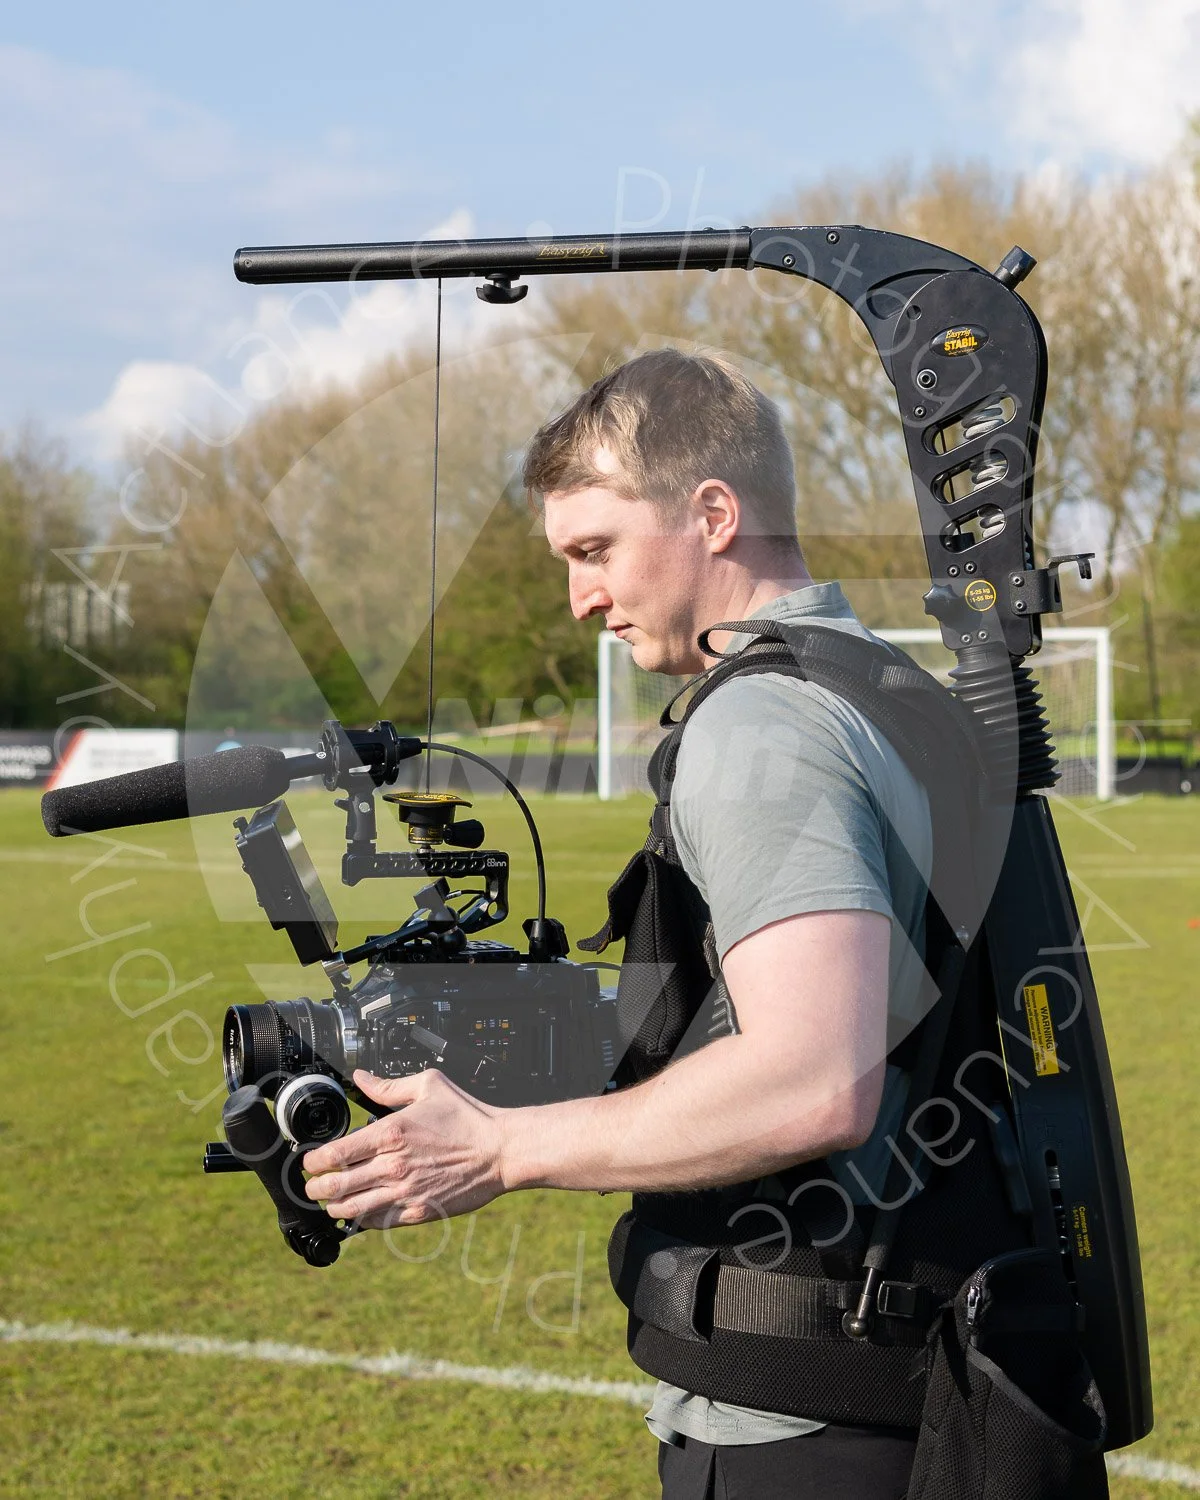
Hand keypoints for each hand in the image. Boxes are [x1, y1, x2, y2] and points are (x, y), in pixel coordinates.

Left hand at [302, 1068, 506, 1229]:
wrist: (499, 1151)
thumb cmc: (467, 1117)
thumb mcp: (429, 1086)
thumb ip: (388, 1086)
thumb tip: (360, 1078)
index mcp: (391, 1133)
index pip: (334, 1154)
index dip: (314, 1161)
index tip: (312, 1161)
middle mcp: (392, 1166)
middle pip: (335, 1185)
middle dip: (316, 1187)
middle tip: (313, 1185)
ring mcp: (404, 1192)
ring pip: (351, 1209)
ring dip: (334, 1206)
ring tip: (331, 1201)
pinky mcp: (418, 1212)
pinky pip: (378, 1223)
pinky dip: (362, 1220)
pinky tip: (361, 1212)